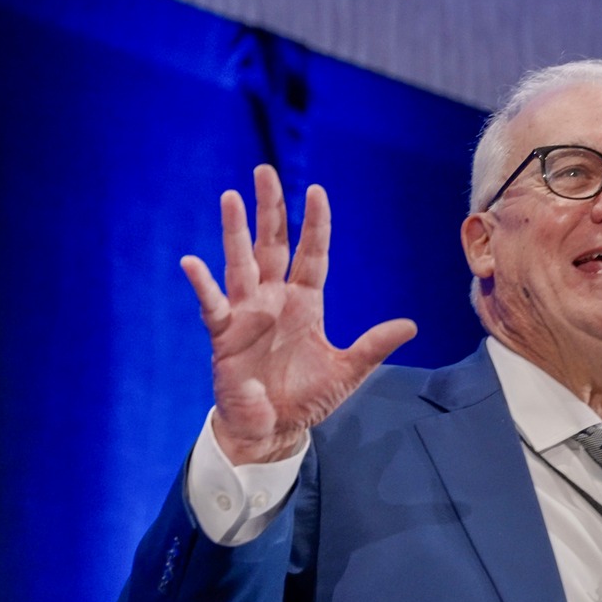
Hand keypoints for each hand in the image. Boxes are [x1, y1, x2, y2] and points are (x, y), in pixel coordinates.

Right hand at [182, 164, 416, 463]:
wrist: (273, 429)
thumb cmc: (306, 398)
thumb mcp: (347, 371)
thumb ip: (373, 346)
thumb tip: (411, 325)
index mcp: (305, 302)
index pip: (312, 254)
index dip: (314, 225)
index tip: (317, 191)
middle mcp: (274, 299)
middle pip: (272, 245)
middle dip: (269, 209)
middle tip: (264, 171)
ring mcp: (247, 313)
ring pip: (240, 263)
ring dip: (235, 231)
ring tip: (230, 197)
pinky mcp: (225, 334)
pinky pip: (213, 304)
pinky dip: (202, 284)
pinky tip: (191, 262)